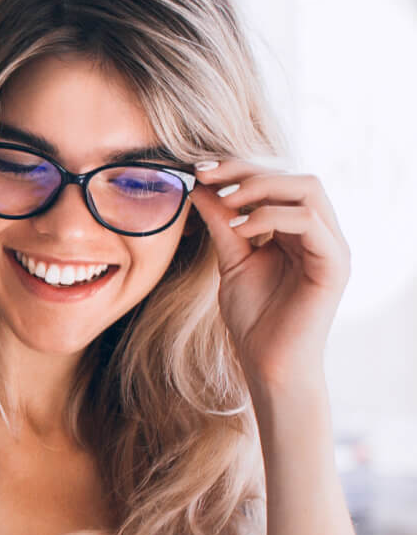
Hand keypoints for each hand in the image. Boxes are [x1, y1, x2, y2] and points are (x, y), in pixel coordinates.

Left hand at [190, 161, 349, 395]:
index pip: (278, 183)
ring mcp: (331, 246)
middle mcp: (321, 233)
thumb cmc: (254, 319)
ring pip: (307, 189)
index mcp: (299, 231)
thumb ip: (223, 224)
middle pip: (295, 178)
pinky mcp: (334, 263)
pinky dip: (271, 215)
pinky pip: (308, 220)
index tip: (200, 171)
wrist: (268, 364)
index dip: (240, 170)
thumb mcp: (232, 260)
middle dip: (249, 171)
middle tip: (209, 177)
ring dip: (262, 188)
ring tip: (226, 203)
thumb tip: (200, 186)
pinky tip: (240, 228)